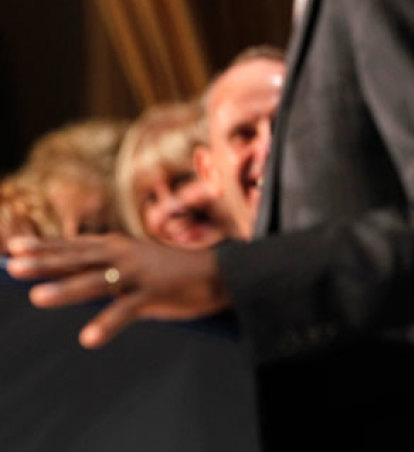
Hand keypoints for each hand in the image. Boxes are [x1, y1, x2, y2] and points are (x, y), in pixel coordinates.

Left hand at [7, 234, 230, 347]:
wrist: (220, 272)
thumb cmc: (176, 271)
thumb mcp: (137, 265)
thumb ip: (108, 273)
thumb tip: (78, 281)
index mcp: (118, 247)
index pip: (74, 247)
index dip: (44, 248)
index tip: (14, 250)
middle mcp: (124, 255)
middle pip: (77, 258)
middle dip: (43, 262)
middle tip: (12, 267)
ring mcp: (138, 273)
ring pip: (95, 281)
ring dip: (66, 289)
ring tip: (37, 297)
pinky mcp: (154, 293)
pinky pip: (126, 311)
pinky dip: (106, 324)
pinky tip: (88, 339)